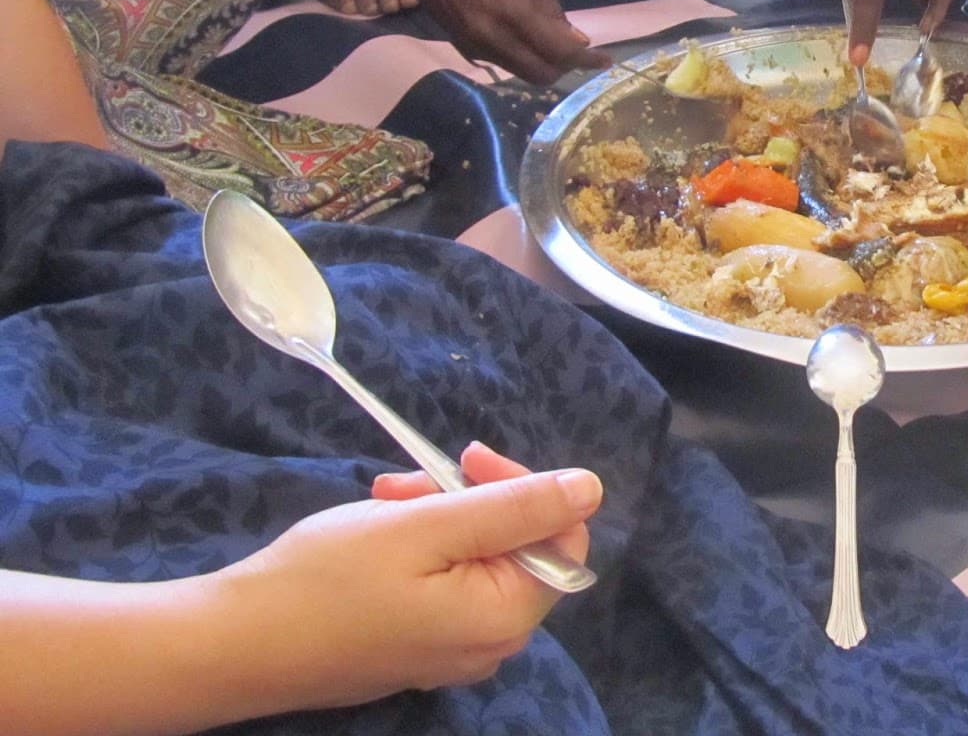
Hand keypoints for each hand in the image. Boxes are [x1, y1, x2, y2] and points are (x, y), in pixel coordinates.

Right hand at [215, 443, 599, 713]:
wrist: (235, 644)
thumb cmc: (328, 580)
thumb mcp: (427, 525)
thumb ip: (514, 507)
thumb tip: (591, 488)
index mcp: (505, 619)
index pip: (559, 534)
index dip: (521, 485)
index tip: (464, 458)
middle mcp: (491, 645)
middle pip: (517, 545)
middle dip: (467, 499)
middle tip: (404, 481)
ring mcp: (453, 651)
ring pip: (476, 556)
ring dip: (437, 514)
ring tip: (382, 500)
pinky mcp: (419, 647)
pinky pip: (445, 582)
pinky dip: (419, 546)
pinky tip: (377, 529)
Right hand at [393, 0, 610, 83]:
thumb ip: (550, 5)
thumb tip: (574, 37)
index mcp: (510, 11)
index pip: (558, 51)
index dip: (585, 60)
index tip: (605, 60)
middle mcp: (492, 38)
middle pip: (541, 74)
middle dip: (565, 67)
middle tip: (578, 51)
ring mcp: (476, 47)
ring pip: (522, 74)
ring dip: (544, 65)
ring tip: (554, 43)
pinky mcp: (465, 49)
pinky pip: (504, 64)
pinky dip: (523, 59)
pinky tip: (527, 39)